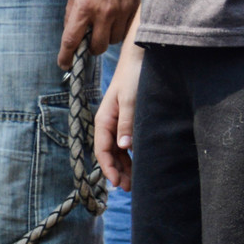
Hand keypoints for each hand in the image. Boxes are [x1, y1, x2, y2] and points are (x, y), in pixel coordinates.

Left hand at [57, 0, 145, 68]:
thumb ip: (71, 12)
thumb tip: (70, 33)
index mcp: (84, 7)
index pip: (71, 40)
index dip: (66, 57)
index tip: (64, 64)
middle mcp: (103, 12)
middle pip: (97, 48)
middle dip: (91, 48)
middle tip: (90, 39)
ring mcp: (121, 11)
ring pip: (113, 41)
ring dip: (107, 38)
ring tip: (104, 24)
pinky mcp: (135, 9)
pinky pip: (126, 31)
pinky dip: (119, 30)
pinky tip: (116, 18)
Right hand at [96, 42, 141, 190]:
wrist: (142, 55)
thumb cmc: (134, 74)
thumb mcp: (130, 99)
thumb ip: (127, 123)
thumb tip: (124, 147)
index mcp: (104, 120)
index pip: (102, 151)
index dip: (108, 168)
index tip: (117, 183)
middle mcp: (108, 123)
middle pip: (109, 154)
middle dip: (117, 172)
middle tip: (128, 189)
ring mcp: (117, 122)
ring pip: (118, 151)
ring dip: (124, 166)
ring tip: (133, 182)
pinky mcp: (127, 119)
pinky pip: (125, 143)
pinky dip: (130, 155)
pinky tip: (137, 164)